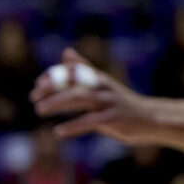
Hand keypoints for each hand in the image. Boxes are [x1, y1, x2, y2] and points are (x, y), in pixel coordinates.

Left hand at [30, 48, 157, 143]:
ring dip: (57, 103)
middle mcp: (103, 87)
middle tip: (33, 97)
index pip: (72, 71)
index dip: (53, 76)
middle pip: (74, 83)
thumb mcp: (101, 83)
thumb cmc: (119, 102)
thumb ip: (84, 69)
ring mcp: (109, 102)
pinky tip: (58, 131)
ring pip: (80, 98)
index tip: (37, 85)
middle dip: (51, 89)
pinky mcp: (113, 119)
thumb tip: (66, 51)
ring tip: (39, 110)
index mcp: (98, 78)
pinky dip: (73, 125)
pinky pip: (90, 121)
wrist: (150, 118)